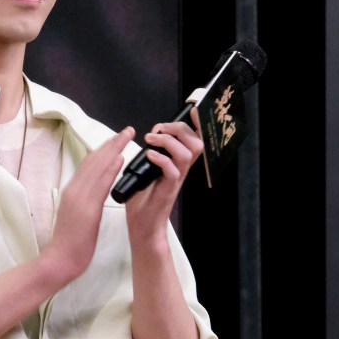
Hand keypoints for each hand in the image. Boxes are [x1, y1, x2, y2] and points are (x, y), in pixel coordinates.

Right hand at [42, 126, 134, 281]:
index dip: (104, 149)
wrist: (60, 259)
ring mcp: (79, 197)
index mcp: (72, 191)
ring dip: (113, 149)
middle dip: (111, 143)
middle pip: (94, 160)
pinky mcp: (87, 208)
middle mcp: (74, 189)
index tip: (116, 139)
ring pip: (97, 167)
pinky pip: (100, 183)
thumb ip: (85, 200)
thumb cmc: (69, 242)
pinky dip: (110, 169)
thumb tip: (94, 190)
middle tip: (127, 130)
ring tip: (127, 136)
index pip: (89, 164)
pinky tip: (120, 158)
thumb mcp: (76, 215)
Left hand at [125, 109, 203, 231]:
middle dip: (179, 129)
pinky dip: (161, 159)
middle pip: (196, 142)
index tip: (190, 111)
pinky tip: (149, 156)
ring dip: (169, 141)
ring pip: (187, 153)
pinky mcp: (168, 190)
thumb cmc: (142, 201)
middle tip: (160, 130)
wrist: (142, 228)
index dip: (195, 124)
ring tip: (152, 141)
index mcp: (176, 164)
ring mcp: (176, 180)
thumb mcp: (145, 172)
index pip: (194, 140)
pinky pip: (173, 170)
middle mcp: (180, 170)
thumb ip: (149, 156)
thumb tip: (147, 139)